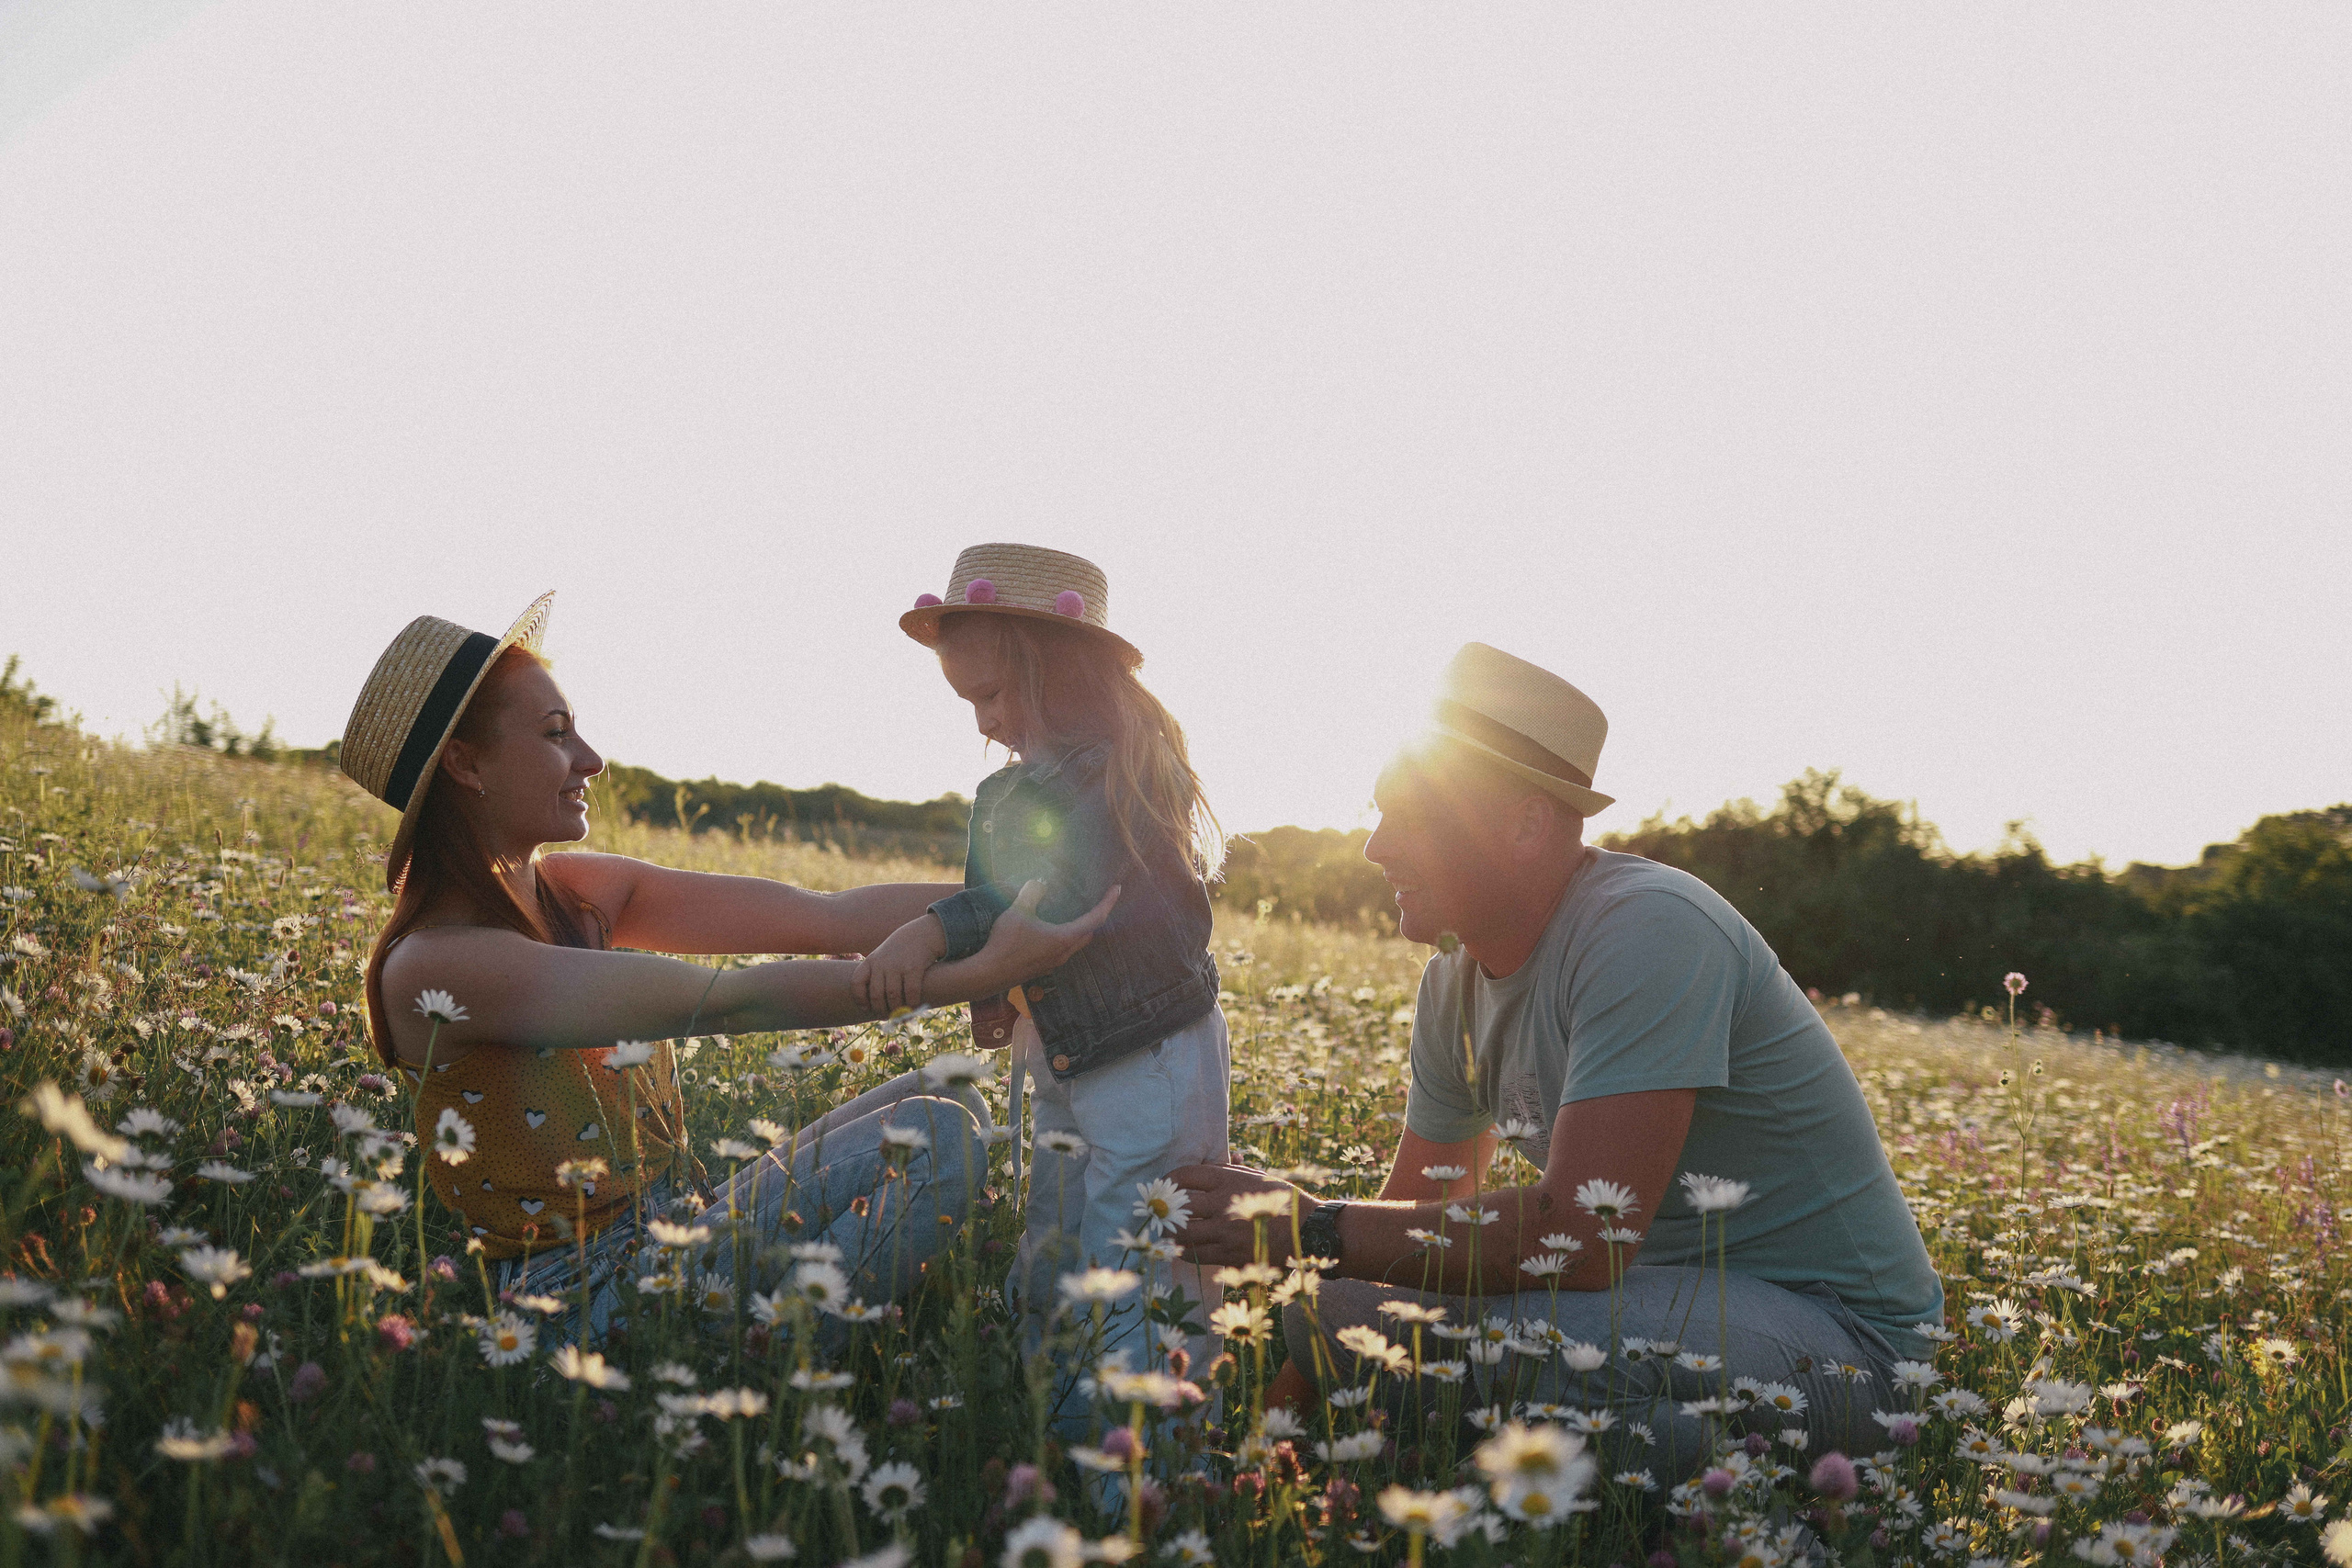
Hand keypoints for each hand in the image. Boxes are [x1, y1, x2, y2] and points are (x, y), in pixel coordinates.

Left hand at [851, 914, 945, 1014]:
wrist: (921, 934)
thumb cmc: (900, 951)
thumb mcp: (882, 957)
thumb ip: (877, 976)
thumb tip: (877, 1006)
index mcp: (871, 961)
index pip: (857, 982)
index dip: (860, 998)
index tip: (866, 1008)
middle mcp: (882, 964)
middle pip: (876, 995)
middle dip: (881, 1010)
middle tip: (886, 1017)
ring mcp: (897, 966)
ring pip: (893, 997)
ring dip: (897, 1011)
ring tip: (900, 1017)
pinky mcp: (914, 968)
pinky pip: (911, 993)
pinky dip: (911, 1004)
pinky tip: (913, 1008)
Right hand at [954, 880, 1119, 996]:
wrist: (988, 974)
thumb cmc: (1005, 943)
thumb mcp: (1017, 912)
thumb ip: (1031, 893)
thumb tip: (1039, 882)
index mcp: (1064, 938)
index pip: (1096, 918)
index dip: (1108, 902)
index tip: (1116, 889)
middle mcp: (1063, 953)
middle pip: (1088, 933)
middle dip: (1096, 917)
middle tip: (1097, 901)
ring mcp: (1053, 963)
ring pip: (1075, 944)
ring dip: (1080, 929)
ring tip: (1075, 914)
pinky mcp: (1042, 967)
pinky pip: (1061, 950)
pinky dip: (1065, 938)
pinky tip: (1051, 931)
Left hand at [1167, 1163, 1311, 1267]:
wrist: (1307, 1232)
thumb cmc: (1282, 1200)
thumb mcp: (1258, 1177)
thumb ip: (1231, 1170)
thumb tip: (1213, 1160)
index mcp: (1230, 1181)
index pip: (1186, 1176)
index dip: (1169, 1180)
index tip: (1165, 1184)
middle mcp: (1225, 1204)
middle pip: (1179, 1205)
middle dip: (1166, 1207)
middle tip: (1160, 1209)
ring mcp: (1226, 1232)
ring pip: (1183, 1233)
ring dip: (1171, 1231)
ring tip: (1167, 1229)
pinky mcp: (1229, 1255)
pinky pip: (1195, 1254)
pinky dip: (1184, 1250)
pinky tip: (1182, 1247)